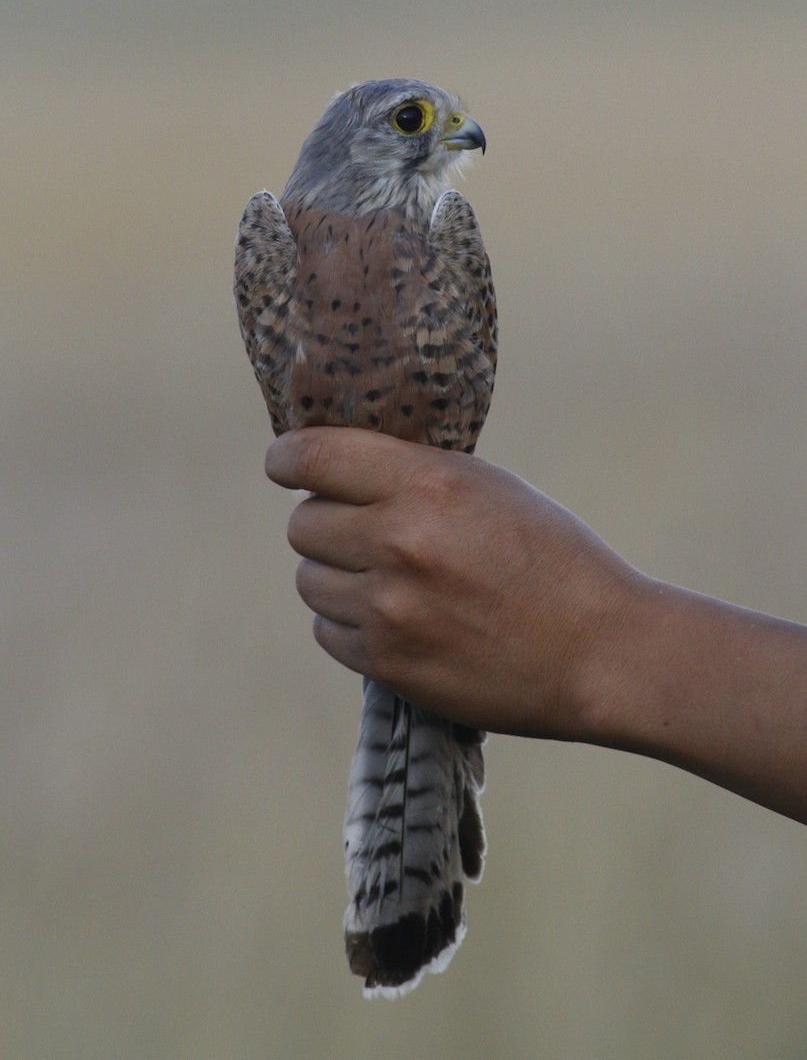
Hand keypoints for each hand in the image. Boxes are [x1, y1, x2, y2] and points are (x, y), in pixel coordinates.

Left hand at [264, 427, 637, 738]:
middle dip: (326, 522)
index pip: (311, 458)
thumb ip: (412, 473)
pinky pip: (328, 632)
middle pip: (302, 524)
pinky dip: (352, 624)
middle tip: (365, 531)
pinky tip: (399, 620)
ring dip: (337, 576)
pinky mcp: (389, 663)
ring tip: (393, 581)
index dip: (287, 458)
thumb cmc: (555, 558)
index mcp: (427, 484)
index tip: (283, 464)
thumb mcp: (490, 487)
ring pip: (310, 581)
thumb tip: (338, 467)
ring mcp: (389, 609)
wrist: (601, 652)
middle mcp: (398, 542)